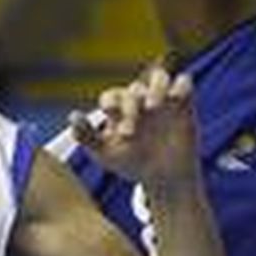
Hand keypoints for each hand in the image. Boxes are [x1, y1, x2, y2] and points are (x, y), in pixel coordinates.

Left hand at [69, 65, 200, 191]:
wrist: (164, 178)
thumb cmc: (131, 163)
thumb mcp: (105, 154)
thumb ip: (87, 136)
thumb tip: (72, 115)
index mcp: (120, 108)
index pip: (112, 96)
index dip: (111, 103)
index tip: (110, 114)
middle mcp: (140, 100)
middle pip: (135, 90)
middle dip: (131, 108)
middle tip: (129, 133)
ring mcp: (163, 100)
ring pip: (159, 77)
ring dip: (156, 87)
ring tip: (152, 107)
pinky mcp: (184, 103)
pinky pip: (184, 83)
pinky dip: (180, 86)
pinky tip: (175, 98)